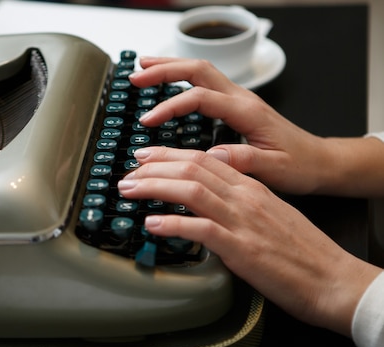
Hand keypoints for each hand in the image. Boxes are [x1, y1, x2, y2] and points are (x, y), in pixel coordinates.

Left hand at [118, 147, 380, 335]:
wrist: (333, 279)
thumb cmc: (302, 252)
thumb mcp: (269, 217)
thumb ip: (238, 207)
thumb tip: (207, 209)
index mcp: (252, 187)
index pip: (204, 158)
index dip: (170, 155)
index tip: (145, 157)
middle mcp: (245, 197)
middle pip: (192, 168)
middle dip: (153, 166)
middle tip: (127, 173)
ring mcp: (243, 221)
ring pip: (191, 190)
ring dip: (154, 187)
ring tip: (129, 190)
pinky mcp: (242, 248)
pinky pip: (201, 229)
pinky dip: (173, 224)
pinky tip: (152, 224)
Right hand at [128, 57, 333, 194]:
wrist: (319, 161)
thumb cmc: (300, 166)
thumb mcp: (275, 170)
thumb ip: (245, 161)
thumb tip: (212, 156)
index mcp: (247, 112)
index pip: (201, 97)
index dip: (171, 105)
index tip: (148, 120)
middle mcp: (242, 99)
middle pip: (198, 70)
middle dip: (164, 70)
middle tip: (136, 77)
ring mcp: (239, 99)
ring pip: (201, 70)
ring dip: (170, 67)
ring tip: (143, 68)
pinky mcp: (236, 105)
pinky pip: (204, 83)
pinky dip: (181, 79)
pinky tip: (167, 84)